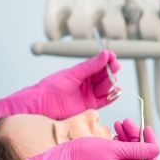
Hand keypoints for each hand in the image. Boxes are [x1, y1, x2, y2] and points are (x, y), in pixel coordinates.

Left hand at [0, 51, 120, 119]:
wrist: (42, 105)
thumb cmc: (52, 88)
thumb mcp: (73, 74)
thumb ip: (90, 66)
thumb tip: (104, 54)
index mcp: (80, 72)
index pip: (98, 64)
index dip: (106, 61)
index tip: (113, 57)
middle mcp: (86, 83)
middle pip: (103, 76)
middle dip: (110, 71)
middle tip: (114, 68)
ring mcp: (88, 94)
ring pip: (105, 87)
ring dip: (110, 83)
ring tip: (111, 81)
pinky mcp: (89, 106)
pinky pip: (104, 100)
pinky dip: (112, 96)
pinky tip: (116, 91)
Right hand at [11, 128, 159, 159]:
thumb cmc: (85, 155)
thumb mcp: (114, 149)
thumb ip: (137, 149)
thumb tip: (156, 149)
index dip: (149, 143)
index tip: (145, 127)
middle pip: (139, 154)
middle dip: (136, 136)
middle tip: (127, 121)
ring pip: (130, 151)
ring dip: (128, 136)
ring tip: (120, 123)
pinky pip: (120, 152)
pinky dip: (120, 140)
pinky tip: (116, 131)